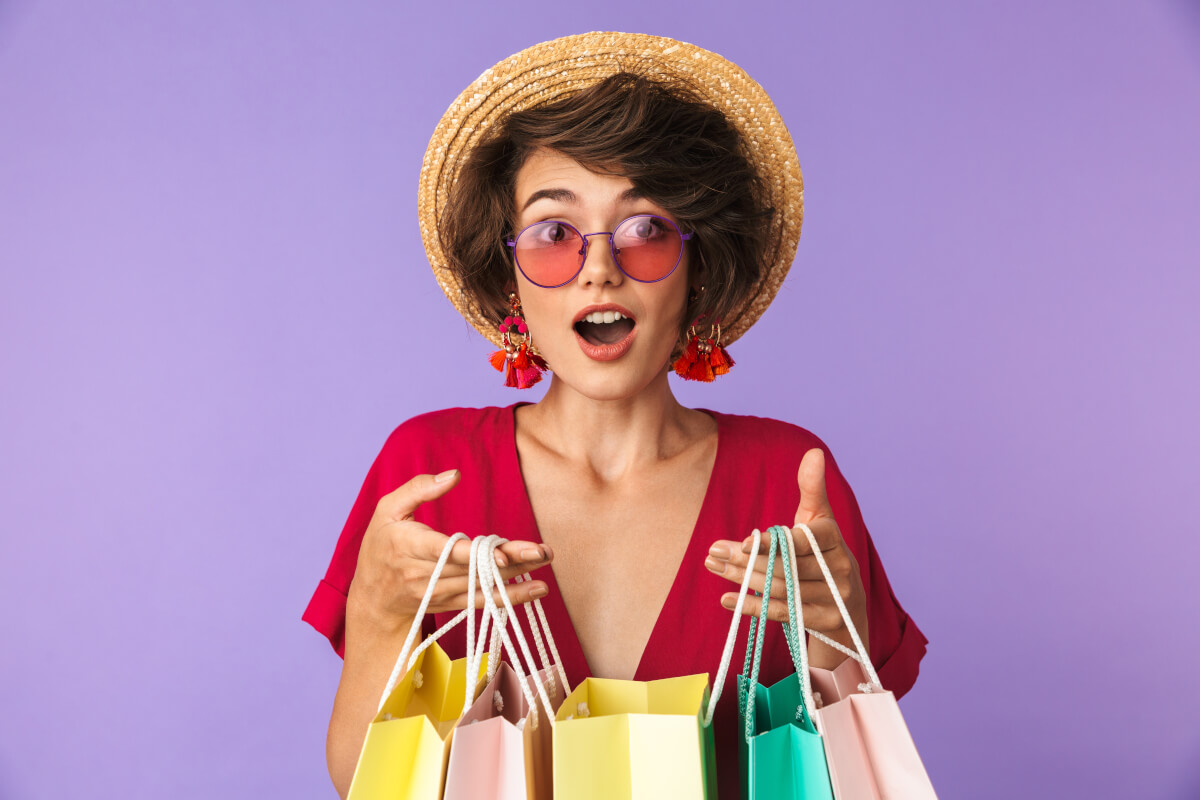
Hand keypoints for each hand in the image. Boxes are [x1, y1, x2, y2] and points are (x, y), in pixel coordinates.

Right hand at [347, 469, 552, 634]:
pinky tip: (537, 589)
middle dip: (510, 560)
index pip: (447, 553)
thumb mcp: (387, 509)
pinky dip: (512, 598)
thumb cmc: (380, 546)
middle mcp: (426, 575)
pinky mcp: (451, 604)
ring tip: (545, 560)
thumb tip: (454, 474)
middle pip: (473, 569)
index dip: (474, 556)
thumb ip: (419, 488)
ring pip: (482, 586)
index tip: (501, 553)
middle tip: (542, 551)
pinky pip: (484, 603)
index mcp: (409, 547)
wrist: (372, 599)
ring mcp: (440, 593)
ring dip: (517, 576)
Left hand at [703, 449, 867, 640]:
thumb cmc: (824, 554)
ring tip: (714, 567)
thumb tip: (813, 452)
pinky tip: (726, 599)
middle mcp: (840, 568)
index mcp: (835, 538)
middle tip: (713, 552)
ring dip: (742, 579)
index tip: (745, 540)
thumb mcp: (819, 521)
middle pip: (785, 565)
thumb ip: (812, 489)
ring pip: (782, 588)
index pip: (803, 540)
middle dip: (745, 559)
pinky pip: (783, 613)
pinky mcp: (825, 622)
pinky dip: (752, 606)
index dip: (774, 542)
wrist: (848, 608)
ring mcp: (834, 597)